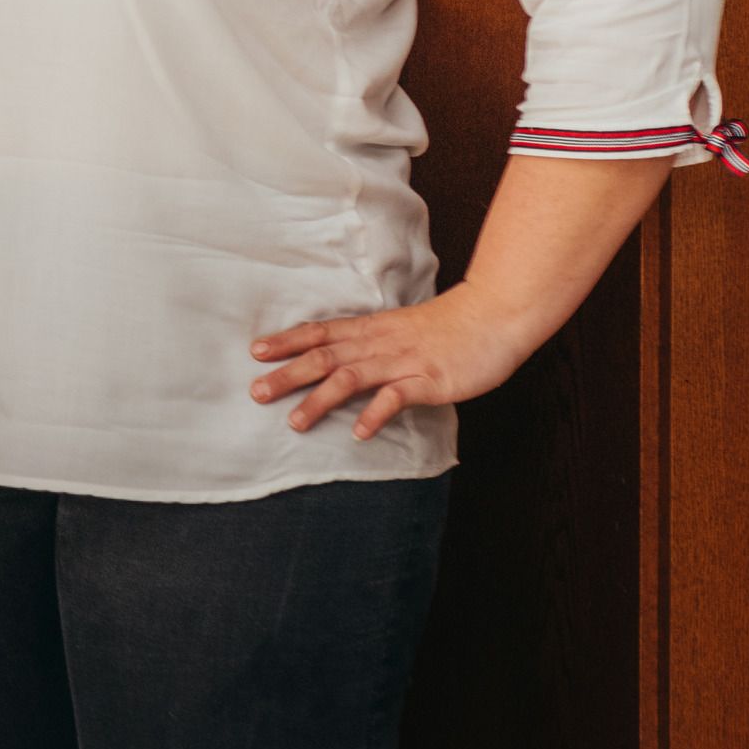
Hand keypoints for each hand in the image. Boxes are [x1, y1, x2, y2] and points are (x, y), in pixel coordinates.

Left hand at [248, 285, 540, 441]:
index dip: (286, 341)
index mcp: (370, 329)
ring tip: (295, 422)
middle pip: (324, 357)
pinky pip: (397, 397)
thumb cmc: (446, 326)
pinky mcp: (430, 380)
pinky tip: (359, 433)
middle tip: (256, 392)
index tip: (255, 352)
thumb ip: (370, 341)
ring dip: (320, 400)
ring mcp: (403, 361)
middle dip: (288, 375)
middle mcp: (379, 344)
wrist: (493, 316)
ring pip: (351, 378)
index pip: (319, 333)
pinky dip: (376, 414)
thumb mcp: (399, 328)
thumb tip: (339, 356)